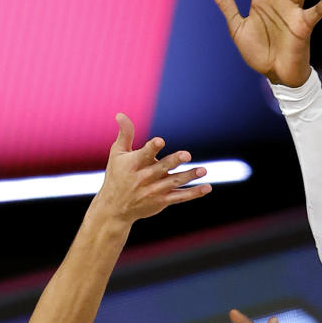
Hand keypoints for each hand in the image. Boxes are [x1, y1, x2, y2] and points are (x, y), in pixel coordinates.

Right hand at [94, 113, 209, 224]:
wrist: (114, 208)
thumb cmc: (116, 176)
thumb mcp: (117, 154)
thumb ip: (125, 134)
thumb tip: (121, 114)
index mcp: (133, 165)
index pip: (144, 154)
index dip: (152, 148)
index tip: (159, 141)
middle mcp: (144, 178)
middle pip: (161, 168)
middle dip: (173, 161)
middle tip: (187, 155)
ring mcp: (154, 191)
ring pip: (173, 182)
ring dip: (189, 176)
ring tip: (203, 170)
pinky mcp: (161, 201)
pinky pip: (179, 197)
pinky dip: (193, 193)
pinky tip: (207, 188)